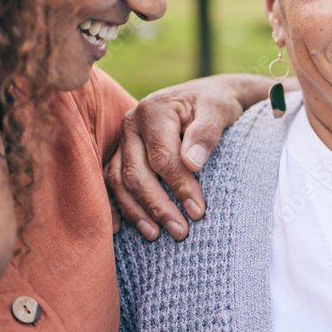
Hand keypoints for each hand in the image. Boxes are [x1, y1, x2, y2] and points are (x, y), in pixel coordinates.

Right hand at [104, 73, 274, 239]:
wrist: (208, 96)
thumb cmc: (216, 103)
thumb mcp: (219, 110)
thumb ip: (206, 132)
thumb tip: (192, 163)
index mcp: (154, 110)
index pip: (162, 157)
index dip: (179, 186)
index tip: (198, 211)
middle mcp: (131, 124)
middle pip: (137, 174)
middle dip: (158, 206)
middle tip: (180, 232)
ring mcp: (123, 141)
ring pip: (120, 182)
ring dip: (137, 212)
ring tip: (156, 235)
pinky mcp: (123, 154)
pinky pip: (113, 183)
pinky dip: (117, 206)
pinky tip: (122, 229)